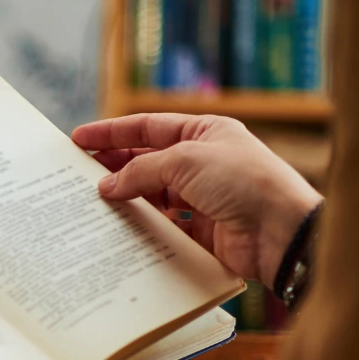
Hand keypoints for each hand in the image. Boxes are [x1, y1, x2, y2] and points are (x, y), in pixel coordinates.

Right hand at [72, 114, 322, 288]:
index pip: (148, 127)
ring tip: (92, 201)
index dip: (112, 132)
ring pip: (152, 193)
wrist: (280, 231)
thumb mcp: (186, 162)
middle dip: (114, 165)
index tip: (79, 139)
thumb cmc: (243, 182)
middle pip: (147, 160)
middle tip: (78, 173)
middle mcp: (203, 162)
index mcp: (204, 133)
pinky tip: (120, 226)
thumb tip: (107, 186)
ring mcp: (202, 197)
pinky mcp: (202, 230)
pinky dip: (142, 225)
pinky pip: (163, 224)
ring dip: (125, 196)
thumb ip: (141, 171)